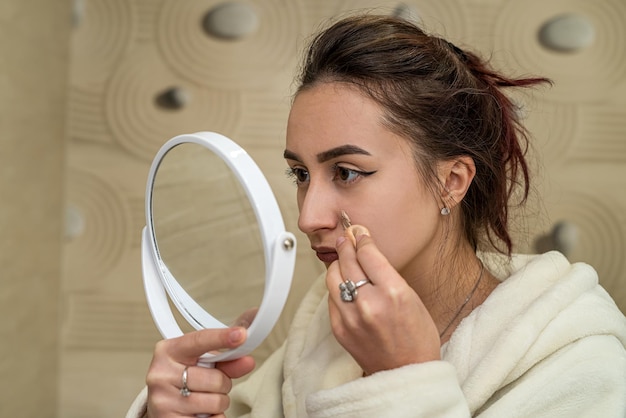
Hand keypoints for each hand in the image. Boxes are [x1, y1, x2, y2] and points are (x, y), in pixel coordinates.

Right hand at [146, 327, 254, 417]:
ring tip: (204, 398)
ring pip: (216, 401)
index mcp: (168, 351)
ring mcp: (163, 400)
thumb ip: (225, 359)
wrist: (161, 404)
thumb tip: (246, 361)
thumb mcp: (200, 362)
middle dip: (223, 383)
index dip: (222, 338)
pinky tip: (201, 411)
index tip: (240, 335)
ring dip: (219, 402)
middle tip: (211, 384)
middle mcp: (162, 374)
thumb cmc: (181, 379)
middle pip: (215, 378)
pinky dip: (215, 417)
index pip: (199, 341)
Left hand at [326, 226, 440, 375]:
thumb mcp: (412, 298)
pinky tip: (345, 285)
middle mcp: (369, 303)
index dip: (361, 238)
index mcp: (393, 292)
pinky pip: (330, 297)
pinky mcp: (339, 328)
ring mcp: (351, 317)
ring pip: (332, 276)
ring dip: (338, 264)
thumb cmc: (416, 338)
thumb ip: (387, 274)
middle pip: (347, 260)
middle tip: (347, 238)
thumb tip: (368, 251)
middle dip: (346, 245)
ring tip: (345, 260)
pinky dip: (337, 287)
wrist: (406, 374)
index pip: (368, 253)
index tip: (359, 232)